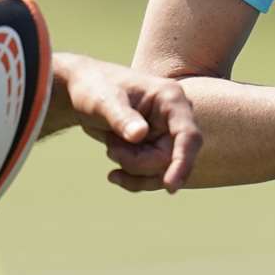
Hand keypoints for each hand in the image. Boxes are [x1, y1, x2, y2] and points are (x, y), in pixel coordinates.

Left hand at [47, 52, 202, 192]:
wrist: (86, 92)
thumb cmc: (96, 88)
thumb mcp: (104, 101)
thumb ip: (121, 117)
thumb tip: (140, 134)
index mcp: (171, 99)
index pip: (188, 135)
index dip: (183, 161)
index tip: (170, 187)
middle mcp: (175, 119)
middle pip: (168, 160)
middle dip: (137, 162)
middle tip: (110, 147)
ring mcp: (168, 136)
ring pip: (160, 172)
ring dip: (131, 168)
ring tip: (111, 146)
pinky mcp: (158, 150)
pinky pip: (152, 177)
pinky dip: (132, 180)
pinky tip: (114, 175)